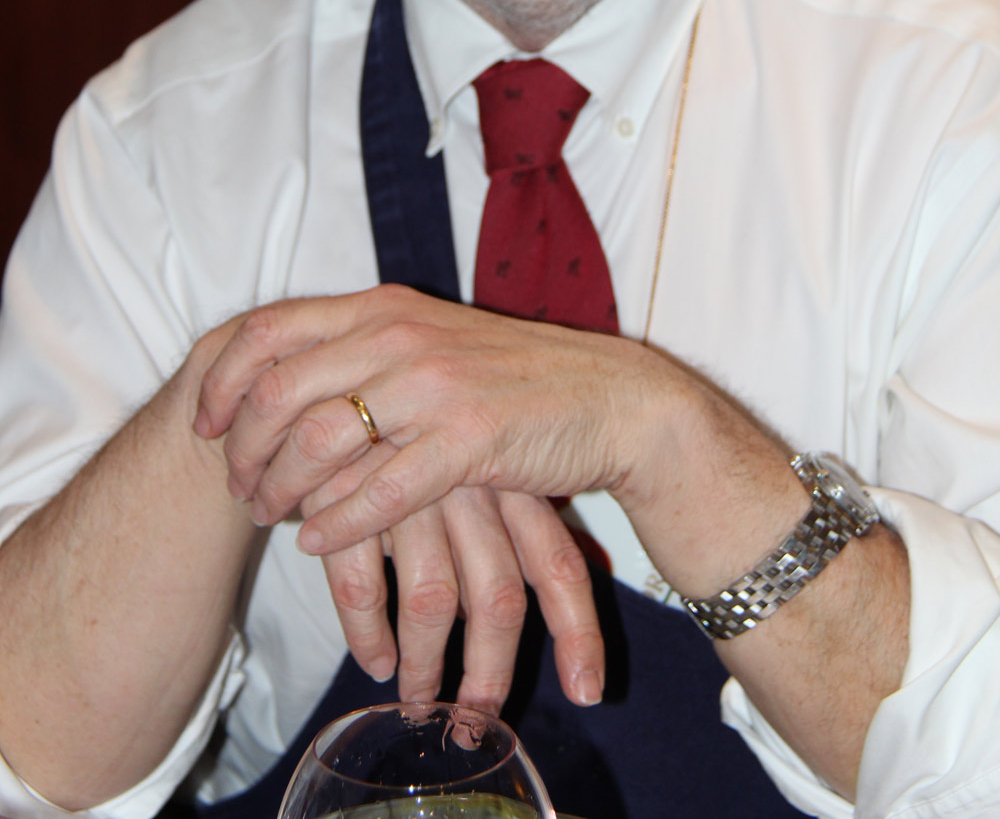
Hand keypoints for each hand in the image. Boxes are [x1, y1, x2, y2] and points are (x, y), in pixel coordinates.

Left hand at [195, 285, 647, 553]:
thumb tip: (276, 385)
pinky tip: (318, 542)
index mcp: (382, 306)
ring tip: (271, 517)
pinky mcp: (468, 442)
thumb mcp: (428, 342)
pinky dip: (336, 525)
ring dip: (279, 491)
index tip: (201, 425)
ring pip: (318, 443)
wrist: (608, 400)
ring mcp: (434, 387)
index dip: (220, 380)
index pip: (267, 329)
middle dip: (241, 449)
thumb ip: (360, 350)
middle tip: (236, 486)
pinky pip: (378, 494)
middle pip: (277, 391)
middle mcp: (399, 335)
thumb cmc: (511, 378)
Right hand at [317, 452, 603, 709]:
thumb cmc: (415, 428)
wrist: (334, 366)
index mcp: (511, 480)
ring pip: (432, 601)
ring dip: (424, 664)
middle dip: (490, 671)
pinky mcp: (349, 497)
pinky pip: (364, 586)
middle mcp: (470, 487)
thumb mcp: (473, 465)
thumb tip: (507, 602)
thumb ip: (504, 525)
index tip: (588, 693)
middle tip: (477, 718)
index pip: (559, 564)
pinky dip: (368, 635)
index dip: (578, 632)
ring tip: (417, 699)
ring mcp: (410, 492)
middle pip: (498, 597)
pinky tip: (374, 660)